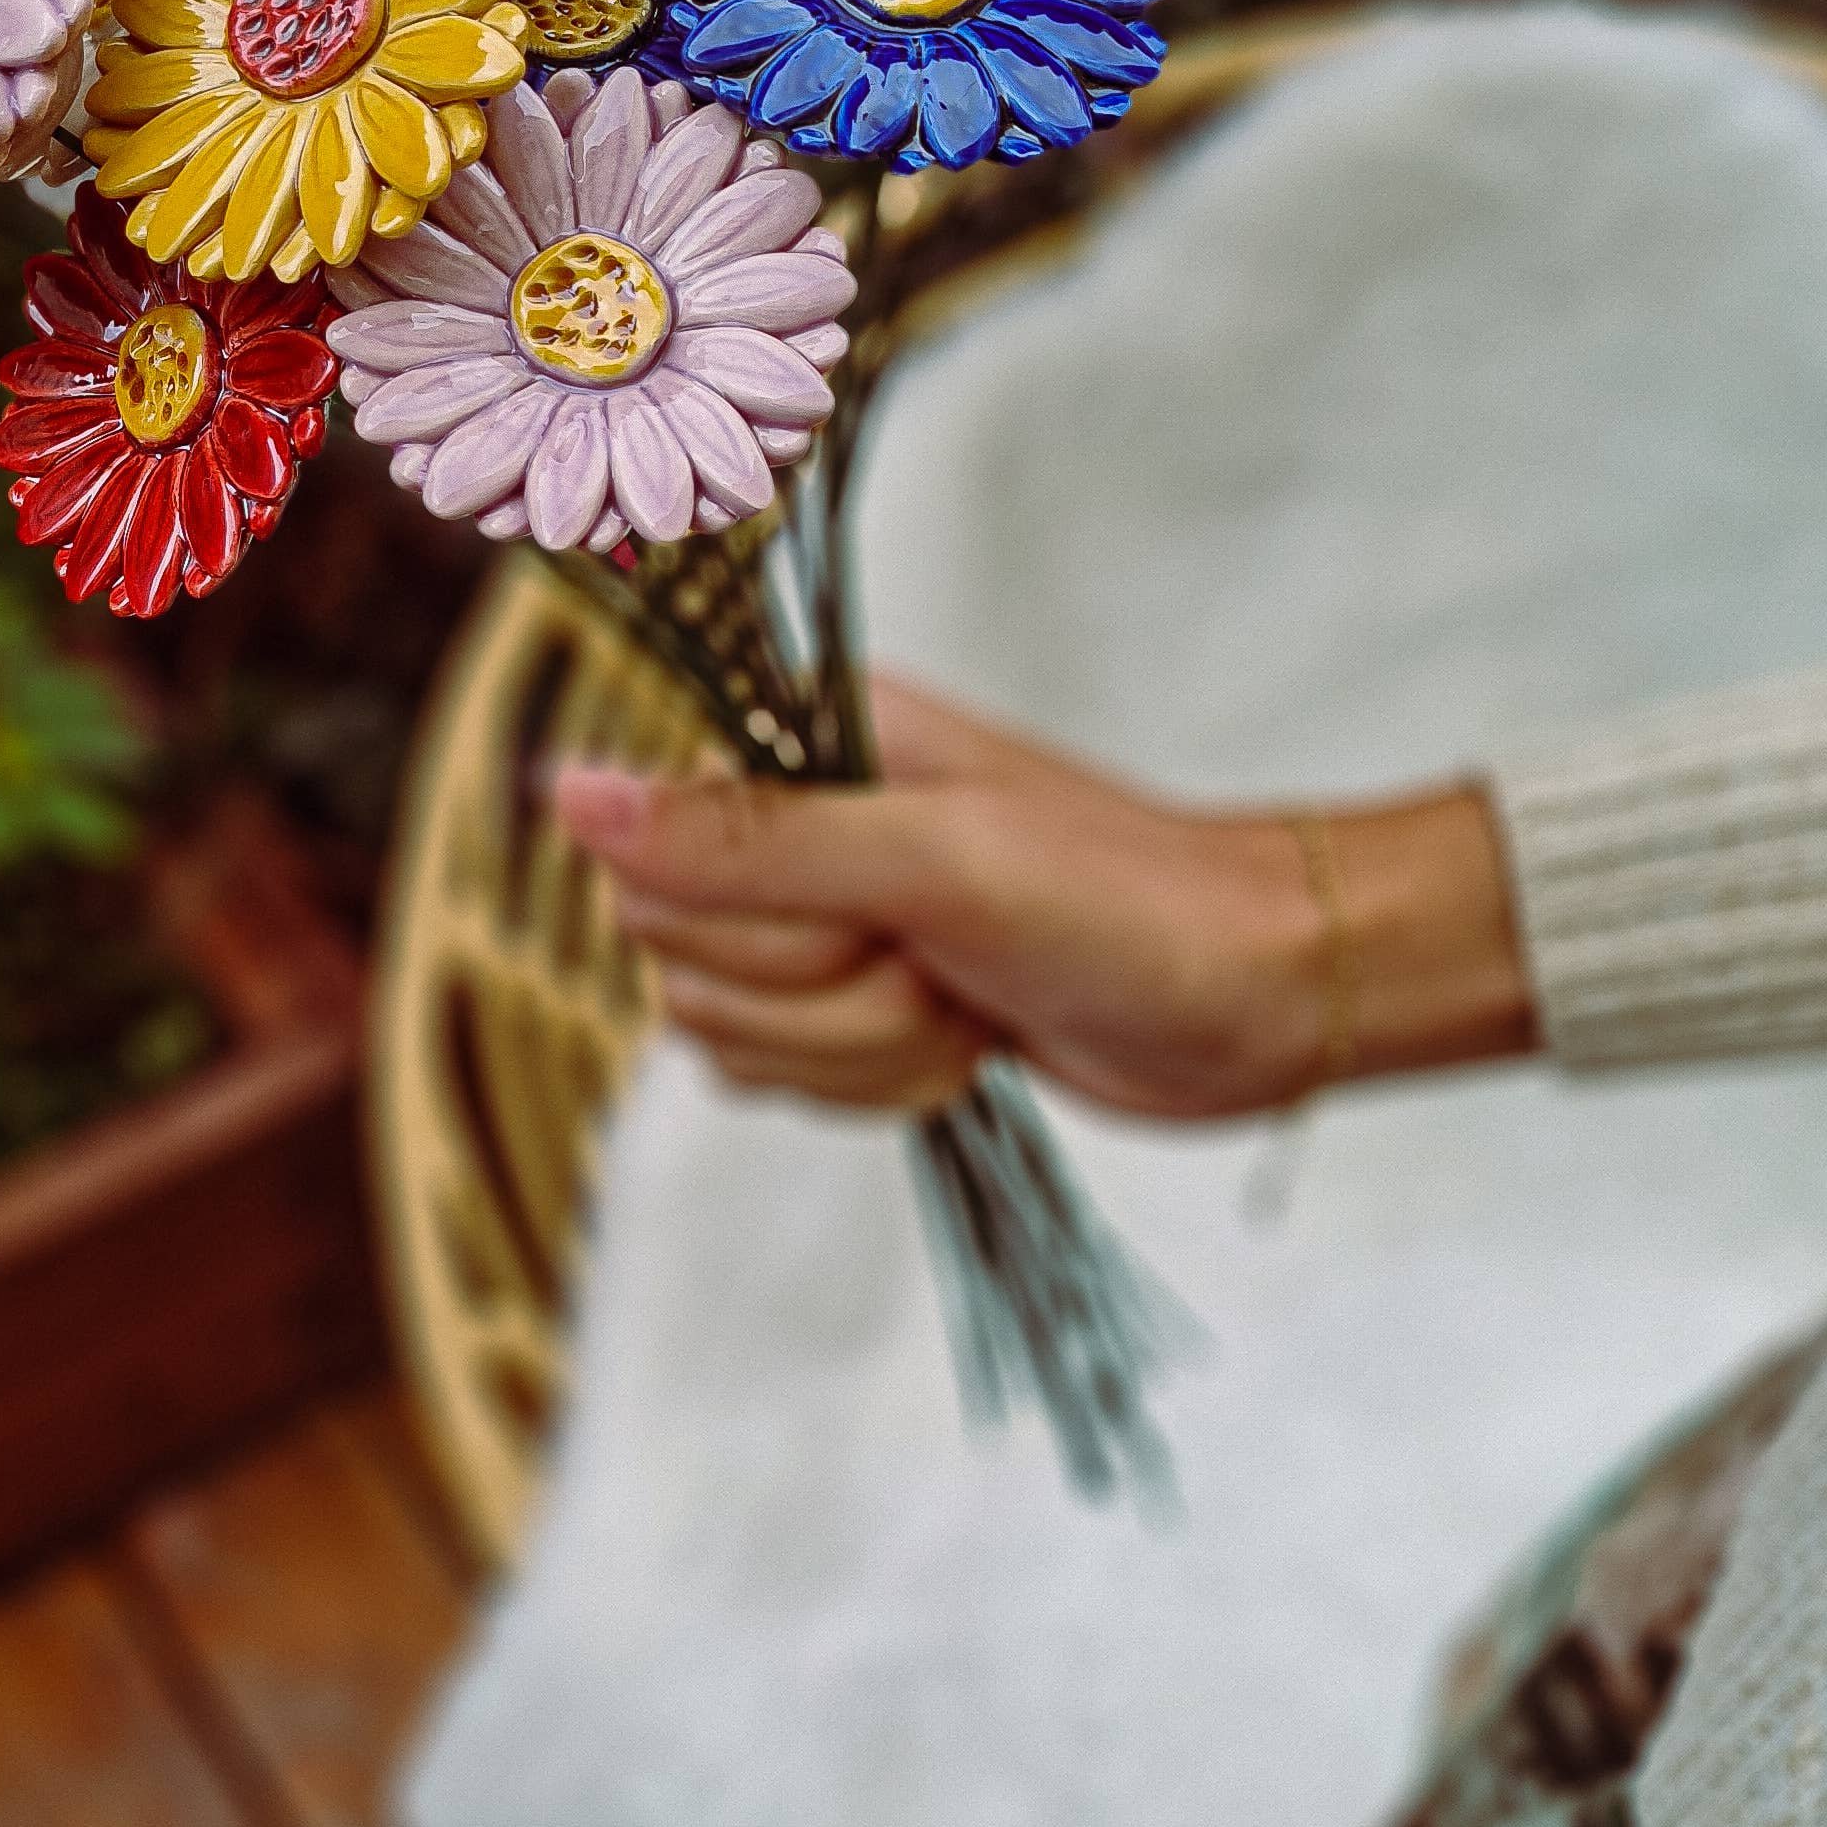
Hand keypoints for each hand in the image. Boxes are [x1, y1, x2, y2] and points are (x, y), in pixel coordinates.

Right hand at [551, 679, 1536, 1123]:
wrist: (1260, 998)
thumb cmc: (1128, 902)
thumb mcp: (931, 861)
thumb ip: (742, 839)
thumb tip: (565, 796)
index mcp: (804, 743)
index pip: (648, 854)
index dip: (744, 918)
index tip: (863, 912)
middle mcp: (797, 826)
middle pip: (679, 960)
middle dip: (818, 995)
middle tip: (938, 957)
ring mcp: (827, 924)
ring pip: (727, 1037)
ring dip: (858, 1048)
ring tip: (964, 1000)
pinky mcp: (858, 1009)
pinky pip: (782, 1080)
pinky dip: (876, 1083)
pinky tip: (965, 1041)